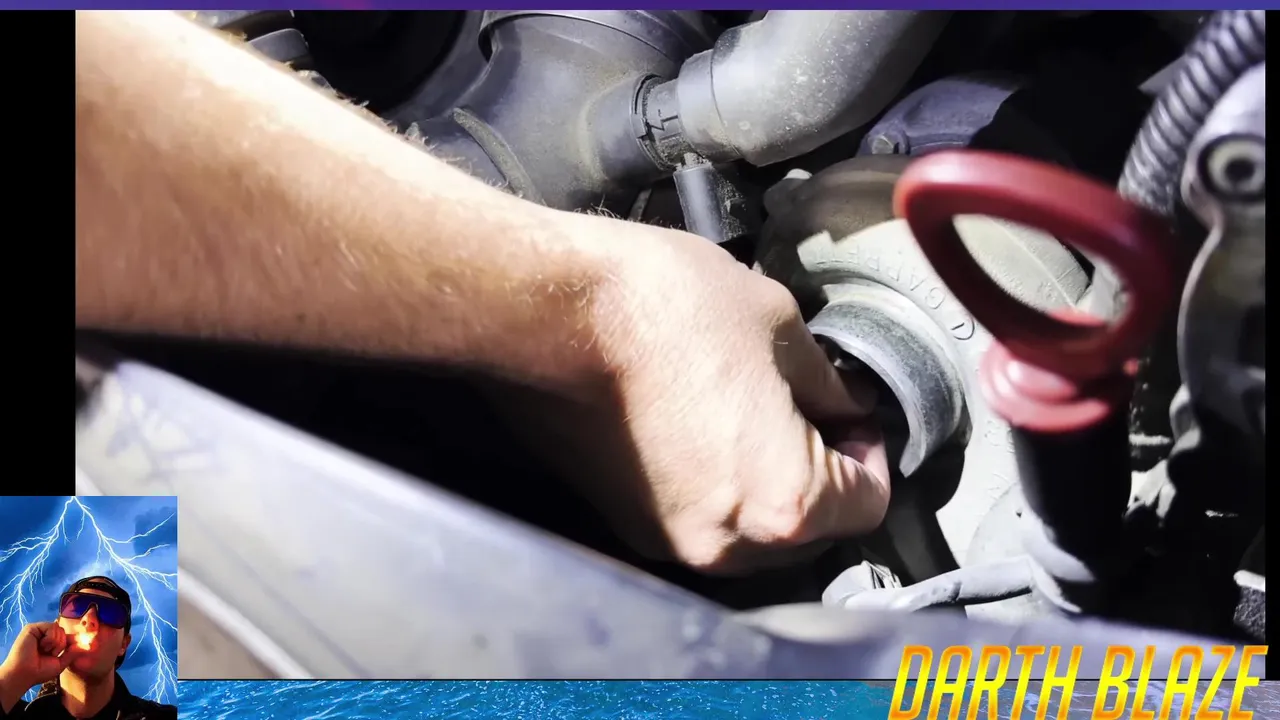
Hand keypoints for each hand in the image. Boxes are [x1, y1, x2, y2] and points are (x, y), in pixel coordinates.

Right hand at [0, 622, 81, 690]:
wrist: (24, 674)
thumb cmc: (39, 671)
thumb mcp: (61, 663)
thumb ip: (73, 652)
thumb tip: (85, 643)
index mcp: (50, 643)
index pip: (66, 636)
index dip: (74, 639)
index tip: (84, 642)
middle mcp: (44, 635)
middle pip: (64, 632)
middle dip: (61, 645)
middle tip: (49, 654)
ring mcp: (38, 631)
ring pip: (59, 629)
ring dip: (55, 644)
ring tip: (43, 650)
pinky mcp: (32, 628)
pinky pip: (52, 627)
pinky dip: (50, 638)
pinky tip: (41, 645)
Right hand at [494, 215, 891, 573]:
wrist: (552, 311)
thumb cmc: (665, 310)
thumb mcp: (781, 327)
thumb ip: (828, 386)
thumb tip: (845, 407)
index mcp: (784, 504)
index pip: (867, 505)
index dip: (872, 451)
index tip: (852, 412)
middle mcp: (727, 546)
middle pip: (812, 534)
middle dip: (822, 476)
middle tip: (809, 411)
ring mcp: (669, 542)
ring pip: (753, 535)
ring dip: (768, 488)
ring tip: (751, 418)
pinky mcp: (624, 524)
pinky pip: (699, 523)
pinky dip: (716, 490)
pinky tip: (701, 429)